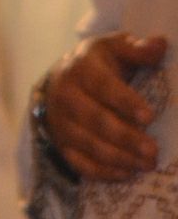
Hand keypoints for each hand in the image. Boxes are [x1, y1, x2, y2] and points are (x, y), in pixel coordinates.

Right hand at [43, 33, 165, 180]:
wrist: (60, 80)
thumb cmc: (98, 64)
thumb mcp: (115, 48)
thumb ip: (137, 49)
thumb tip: (159, 45)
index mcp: (81, 69)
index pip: (103, 87)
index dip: (125, 102)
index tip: (149, 117)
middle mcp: (66, 96)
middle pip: (95, 120)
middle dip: (125, 138)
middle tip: (153, 151)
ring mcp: (61, 123)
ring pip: (88, 145)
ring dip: (119, 158)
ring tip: (147, 165)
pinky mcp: (61, 144)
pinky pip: (80, 163)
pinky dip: (102, 172)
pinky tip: (126, 173)